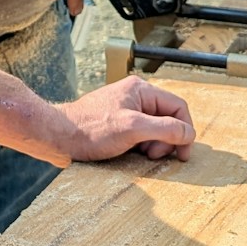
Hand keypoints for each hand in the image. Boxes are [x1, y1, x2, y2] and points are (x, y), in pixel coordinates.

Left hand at [57, 75, 195, 162]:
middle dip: (166, 140)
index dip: (185, 130)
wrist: (58, 137)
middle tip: (153, 155)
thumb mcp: (133, 128)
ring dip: (154, 145)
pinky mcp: (117, 124)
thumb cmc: (90, 129)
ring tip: (140, 154)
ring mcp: (126, 110)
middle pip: (168, 119)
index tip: (184, 153)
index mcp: (141, 90)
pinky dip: (142, 147)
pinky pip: (141, 135)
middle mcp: (135, 97)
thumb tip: (188, 133)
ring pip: (155, 129)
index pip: (178, 107)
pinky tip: (131, 154)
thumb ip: (164, 128)